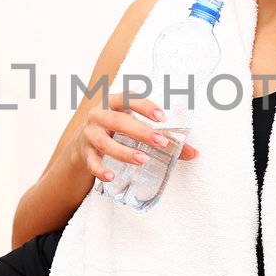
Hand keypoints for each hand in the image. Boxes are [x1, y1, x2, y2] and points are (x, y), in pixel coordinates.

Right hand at [75, 91, 197, 182]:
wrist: (81, 144)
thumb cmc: (116, 131)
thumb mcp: (135, 128)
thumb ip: (163, 138)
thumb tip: (194, 153)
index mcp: (114, 103)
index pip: (129, 98)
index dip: (145, 106)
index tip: (162, 117)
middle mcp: (99, 115)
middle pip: (118, 121)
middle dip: (140, 131)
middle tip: (161, 142)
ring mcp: (90, 134)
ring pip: (105, 142)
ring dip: (124, 151)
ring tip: (142, 160)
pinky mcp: (84, 153)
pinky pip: (92, 162)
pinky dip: (100, 169)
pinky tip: (110, 176)